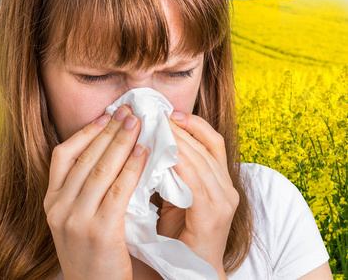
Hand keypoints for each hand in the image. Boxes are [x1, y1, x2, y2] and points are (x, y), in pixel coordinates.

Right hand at [44, 105, 147, 279]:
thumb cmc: (91, 254)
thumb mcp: (76, 220)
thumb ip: (83, 191)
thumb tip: (109, 153)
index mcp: (51, 202)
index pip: (62, 155)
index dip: (85, 132)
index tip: (105, 116)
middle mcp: (58, 207)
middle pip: (84, 157)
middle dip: (108, 130)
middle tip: (127, 110)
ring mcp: (75, 219)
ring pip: (100, 169)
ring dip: (121, 142)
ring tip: (137, 123)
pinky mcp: (99, 231)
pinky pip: (118, 191)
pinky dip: (131, 168)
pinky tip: (143, 153)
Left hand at [156, 111, 238, 277]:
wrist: (193, 271)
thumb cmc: (180, 235)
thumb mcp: (175, 198)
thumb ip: (170, 175)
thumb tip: (149, 146)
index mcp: (220, 181)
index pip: (212, 142)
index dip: (193, 124)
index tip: (169, 112)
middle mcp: (226, 188)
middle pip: (205, 146)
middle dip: (180, 128)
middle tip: (156, 113)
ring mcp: (224, 201)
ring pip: (201, 160)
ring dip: (178, 141)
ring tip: (157, 127)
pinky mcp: (214, 215)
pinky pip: (197, 183)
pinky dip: (180, 165)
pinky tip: (164, 154)